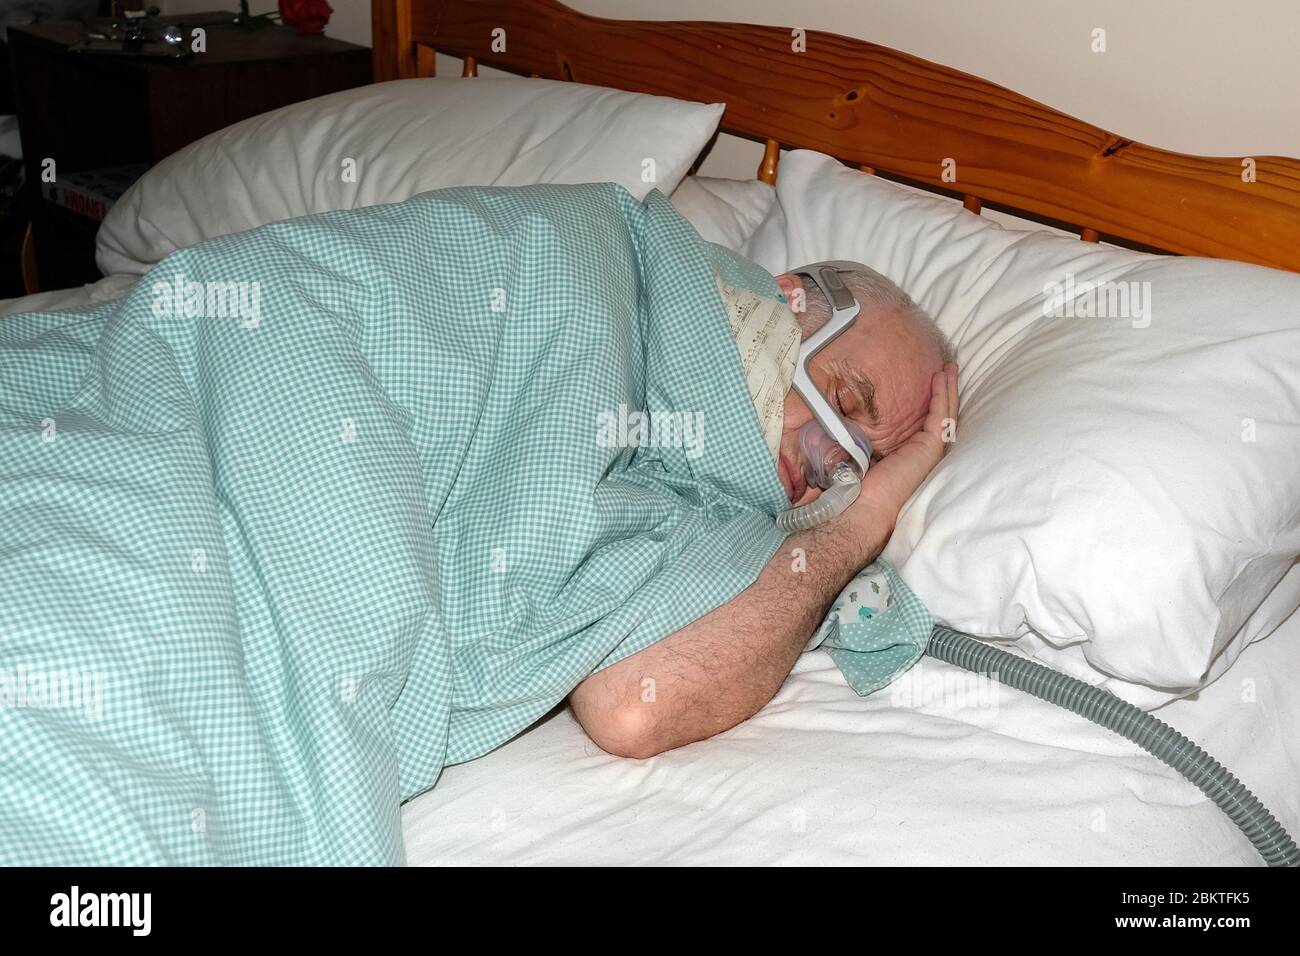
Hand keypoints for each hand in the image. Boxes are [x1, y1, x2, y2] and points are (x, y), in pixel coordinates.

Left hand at [845, 362, 958, 536]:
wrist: (863, 508)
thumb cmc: (859, 490)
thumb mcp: (864, 458)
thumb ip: (867, 444)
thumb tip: (850, 430)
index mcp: (913, 456)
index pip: (926, 423)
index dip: (930, 402)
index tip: (928, 382)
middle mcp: (926, 452)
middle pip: (941, 415)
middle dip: (944, 390)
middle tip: (946, 368)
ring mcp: (930, 450)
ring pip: (945, 411)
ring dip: (947, 387)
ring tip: (948, 367)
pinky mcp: (929, 447)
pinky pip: (940, 413)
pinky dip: (941, 394)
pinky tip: (941, 377)